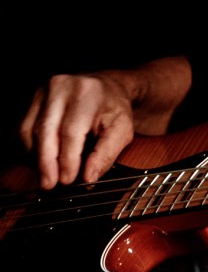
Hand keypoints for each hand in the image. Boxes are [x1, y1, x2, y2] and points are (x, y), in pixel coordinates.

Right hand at [18, 72, 136, 188]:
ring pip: (28, 131)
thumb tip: (88, 177)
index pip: (71, 131)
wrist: (105, 87)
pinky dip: (27, 149)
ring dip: (35, 157)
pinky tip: (39, 160)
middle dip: (46, 163)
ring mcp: (42, 92)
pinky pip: (21, 129)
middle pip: (44, 131)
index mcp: (87, 92)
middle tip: (49, 184)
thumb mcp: (122, 130)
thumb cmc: (113, 109)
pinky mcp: (31, 100)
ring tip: (47, 173)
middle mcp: (60, 87)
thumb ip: (107, 154)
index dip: (67, 159)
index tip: (67, 180)